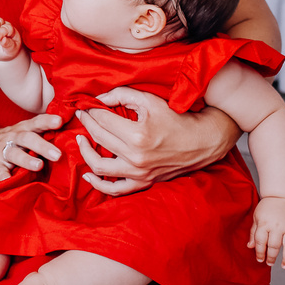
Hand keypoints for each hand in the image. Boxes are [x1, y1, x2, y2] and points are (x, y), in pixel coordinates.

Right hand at [0, 114, 63, 179]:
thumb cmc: (9, 141)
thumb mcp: (23, 133)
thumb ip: (42, 134)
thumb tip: (71, 137)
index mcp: (23, 129)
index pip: (37, 122)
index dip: (48, 121)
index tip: (60, 121)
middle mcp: (13, 138)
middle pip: (27, 138)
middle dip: (43, 146)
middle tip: (57, 154)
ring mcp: (2, 151)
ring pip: (14, 154)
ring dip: (26, 159)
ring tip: (38, 165)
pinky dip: (3, 175)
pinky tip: (8, 180)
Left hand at [74, 86, 236, 194]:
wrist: (202, 141)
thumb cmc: (177, 118)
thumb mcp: (150, 100)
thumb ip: (122, 95)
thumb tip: (99, 99)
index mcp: (137, 135)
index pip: (102, 121)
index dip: (90, 111)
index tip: (85, 107)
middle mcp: (136, 157)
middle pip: (99, 139)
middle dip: (86, 125)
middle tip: (83, 117)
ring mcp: (139, 173)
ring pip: (99, 166)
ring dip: (85, 152)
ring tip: (81, 141)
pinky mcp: (144, 182)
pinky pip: (115, 189)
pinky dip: (98, 184)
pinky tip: (88, 176)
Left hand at [249, 196, 284, 266]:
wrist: (283, 196)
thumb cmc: (268, 207)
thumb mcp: (257, 217)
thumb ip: (254, 232)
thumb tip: (250, 247)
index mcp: (265, 224)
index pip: (261, 241)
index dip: (259, 252)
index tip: (260, 259)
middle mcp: (278, 227)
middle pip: (274, 246)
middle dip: (271, 257)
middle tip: (270, 263)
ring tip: (284, 266)